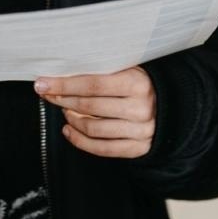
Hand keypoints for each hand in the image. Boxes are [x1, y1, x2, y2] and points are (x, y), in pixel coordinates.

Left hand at [34, 67, 155, 158]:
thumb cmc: (142, 84)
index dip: (64, 85)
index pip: (92, 84)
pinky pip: (103, 149)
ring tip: (65, 110)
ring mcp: (141, 131)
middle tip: (48, 95)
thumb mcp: (129, 69)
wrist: (174, 106)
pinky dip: (80, 141)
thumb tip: (61, 74)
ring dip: (71, 119)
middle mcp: (141, 108)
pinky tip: (69, 130)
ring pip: (93, 128)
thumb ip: (103, 70)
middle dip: (62, 100)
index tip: (43, 84)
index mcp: (138, 83)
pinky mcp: (139, 148)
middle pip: (89, 106)